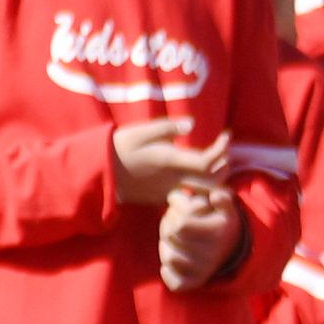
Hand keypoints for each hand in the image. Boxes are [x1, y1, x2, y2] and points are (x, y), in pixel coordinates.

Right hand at [110, 117, 228, 207]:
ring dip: (214, 180)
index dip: (222, 150)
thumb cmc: (118, 148)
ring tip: (213, 164)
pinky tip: (196, 176)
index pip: (207, 162)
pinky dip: (199, 189)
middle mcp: (171, 180)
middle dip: (224, 167)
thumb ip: (168, 128)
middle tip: (223, 151)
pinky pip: (188, 197)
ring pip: (201, 193)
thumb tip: (191, 124)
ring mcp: (166, 192)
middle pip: (211, 182)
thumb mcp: (140, 131)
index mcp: (169, 161)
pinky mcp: (160, 199)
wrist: (98, 174)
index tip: (226, 136)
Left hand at [156, 179, 238, 291]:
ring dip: (166, 245)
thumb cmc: (220, 222)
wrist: (232, 248)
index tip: (175, 202)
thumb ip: (222, 198)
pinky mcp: (196, 282)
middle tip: (172, 219)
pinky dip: (168, 272)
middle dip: (167, 224)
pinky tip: (175, 256)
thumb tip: (215, 196)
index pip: (180, 225)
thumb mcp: (225, 206)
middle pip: (170, 237)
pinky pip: (174, 282)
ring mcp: (204, 270)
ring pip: (169, 257)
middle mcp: (212, 254)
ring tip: (173, 238)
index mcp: (218, 233)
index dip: (173, 210)